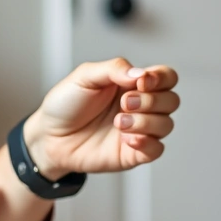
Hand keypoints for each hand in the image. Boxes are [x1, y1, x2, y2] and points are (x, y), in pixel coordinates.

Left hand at [25, 59, 179, 177]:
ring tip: (118, 123)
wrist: (49, 136)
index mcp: (132, 84)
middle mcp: (140, 106)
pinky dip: (147, 142)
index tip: (142, 82)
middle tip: (124, 103)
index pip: (166, 77)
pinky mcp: (133, 153)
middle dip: (151, 101)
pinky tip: (127, 139)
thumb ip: (114, 68)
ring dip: (146, 121)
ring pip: (167, 124)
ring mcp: (139, 130)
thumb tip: (141, 74)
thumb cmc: (65, 104)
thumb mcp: (84, 76)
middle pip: (172, 100)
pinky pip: (157, 149)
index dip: (161, 78)